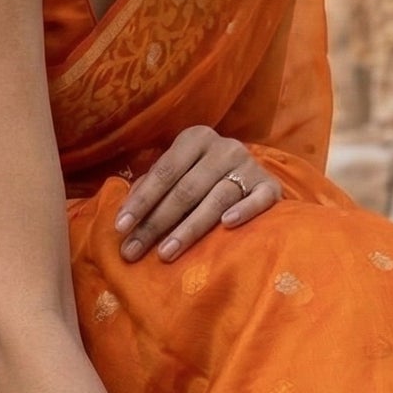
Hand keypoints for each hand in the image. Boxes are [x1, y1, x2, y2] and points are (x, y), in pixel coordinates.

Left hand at [115, 126, 282, 262]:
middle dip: (156, 223)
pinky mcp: (271, 186)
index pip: (164, 172)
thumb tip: (123, 215)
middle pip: (186, 189)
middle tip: (134, 251)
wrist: (254, 176)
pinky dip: (244, 211)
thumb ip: (152, 187)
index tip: (120, 228)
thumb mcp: (178, 174)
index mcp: (195, 138)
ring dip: (189, 228)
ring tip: (166, 253)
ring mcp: (249, 166)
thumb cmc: (204, 177)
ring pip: (217, 198)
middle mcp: (224, 147)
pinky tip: (227, 226)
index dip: (141, 200)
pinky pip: (258, 200)